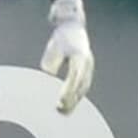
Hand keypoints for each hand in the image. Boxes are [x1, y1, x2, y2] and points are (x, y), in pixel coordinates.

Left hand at [40, 0, 94, 114]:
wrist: (73, 26)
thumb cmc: (62, 37)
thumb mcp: (53, 49)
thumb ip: (52, 63)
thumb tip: (49, 76)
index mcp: (79, 57)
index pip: (73, 78)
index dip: (67, 91)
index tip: (60, 102)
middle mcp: (86, 62)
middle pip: (80, 86)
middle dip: (71, 100)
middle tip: (61, 111)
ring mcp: (89, 66)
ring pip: (83, 87)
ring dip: (75, 100)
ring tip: (65, 111)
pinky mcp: (87, 69)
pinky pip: (84, 85)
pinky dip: (77, 95)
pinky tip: (70, 104)